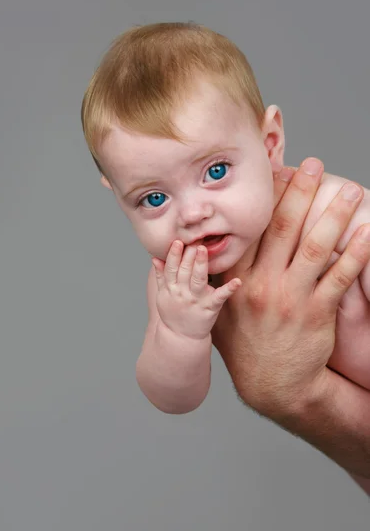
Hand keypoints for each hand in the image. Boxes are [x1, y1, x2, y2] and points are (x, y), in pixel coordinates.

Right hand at [152, 240, 240, 339]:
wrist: (181, 338)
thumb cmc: (173, 313)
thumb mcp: (162, 295)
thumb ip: (160, 276)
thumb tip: (155, 257)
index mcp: (171, 288)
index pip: (171, 268)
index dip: (173, 255)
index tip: (177, 241)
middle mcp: (183, 292)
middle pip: (184, 271)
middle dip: (188, 255)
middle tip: (194, 239)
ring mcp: (196, 300)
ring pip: (198, 280)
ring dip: (200, 265)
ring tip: (203, 250)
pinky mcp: (210, 308)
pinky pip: (220, 297)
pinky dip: (228, 289)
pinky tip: (237, 282)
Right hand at [212, 158, 369, 419]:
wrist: (273, 384)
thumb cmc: (244, 343)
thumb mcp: (216, 311)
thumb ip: (210, 280)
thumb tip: (195, 252)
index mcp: (236, 279)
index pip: (251, 230)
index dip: (264, 198)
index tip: (275, 171)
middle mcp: (262, 283)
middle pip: (284, 228)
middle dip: (300, 192)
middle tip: (314, 164)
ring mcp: (290, 297)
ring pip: (315, 247)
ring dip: (334, 215)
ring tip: (350, 191)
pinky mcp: (316, 312)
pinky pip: (339, 277)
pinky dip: (354, 253)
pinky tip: (367, 233)